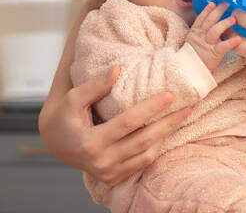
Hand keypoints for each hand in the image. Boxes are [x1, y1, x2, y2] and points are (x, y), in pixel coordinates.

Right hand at [39, 66, 190, 186]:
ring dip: (166, 136)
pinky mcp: (113, 177)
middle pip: (143, 141)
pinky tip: (166, 132)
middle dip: (168, 123)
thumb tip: (118, 69)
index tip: (170, 95)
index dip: (150, 108)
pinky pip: (141, 163)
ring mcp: (108, 173)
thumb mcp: (73, 98)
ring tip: (181, 117)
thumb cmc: (64, 116)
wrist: (55, 141)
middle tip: (188, 107)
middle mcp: (101, 162)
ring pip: (146, 155)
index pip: (128, 122)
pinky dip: (156, 147)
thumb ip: (96, 85)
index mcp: (90, 142)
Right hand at [186, 2, 241, 71]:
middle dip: (218, 11)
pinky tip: (238, 38)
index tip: (214, 3)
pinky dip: (231, 42)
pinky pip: (223, 46)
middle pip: (209, 21)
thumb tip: (214, 22)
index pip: (201, 18)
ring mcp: (207, 44)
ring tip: (233, 18)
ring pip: (215, 31)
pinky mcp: (214, 53)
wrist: (190, 71)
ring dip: (224, 23)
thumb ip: (203, 31)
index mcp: (195, 32)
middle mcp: (201, 36)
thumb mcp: (194, 41)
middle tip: (227, 4)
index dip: (207, 10)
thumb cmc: (195, 56)